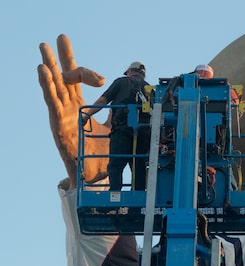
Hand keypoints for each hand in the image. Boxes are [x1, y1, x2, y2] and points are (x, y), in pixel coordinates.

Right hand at [38, 34, 109, 188]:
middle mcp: (70, 109)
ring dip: (50, 66)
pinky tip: (42, 69)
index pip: (81, 83)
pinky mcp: (58, 123)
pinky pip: (52, 101)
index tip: (103, 79)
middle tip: (61, 37)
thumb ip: (119, 117)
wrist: (94, 177)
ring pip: (55, 85)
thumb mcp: (115, 131)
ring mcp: (63, 115)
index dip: (89, 74)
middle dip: (63, 57)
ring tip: (44, 47)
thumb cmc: (100, 156)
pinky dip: (47, 84)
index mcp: (82, 109)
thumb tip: (131, 108)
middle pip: (65, 78)